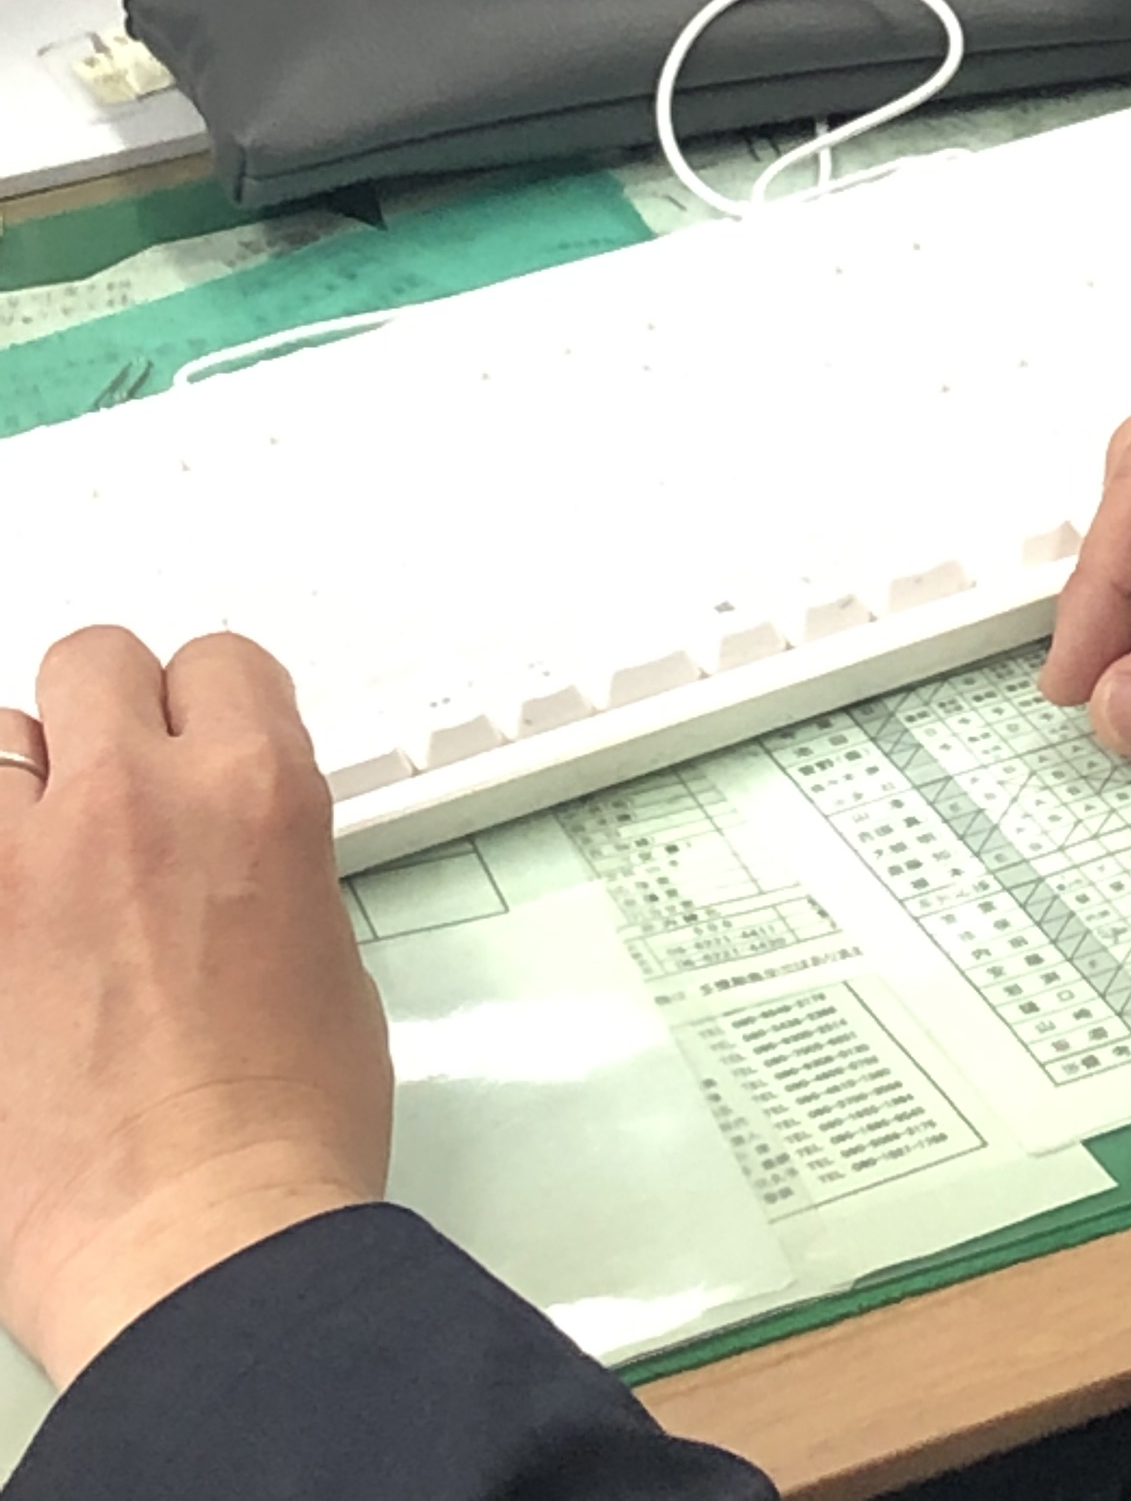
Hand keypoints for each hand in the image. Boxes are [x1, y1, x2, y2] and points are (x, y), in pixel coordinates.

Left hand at [0, 630, 390, 1389]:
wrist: (198, 1245)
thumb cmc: (281, 1134)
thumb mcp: (322, 951)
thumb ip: (263, 864)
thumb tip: (222, 862)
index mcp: (254, 789)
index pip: (218, 663)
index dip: (214, 709)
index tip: (203, 749)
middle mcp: (134, 800)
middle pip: (92, 665)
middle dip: (108, 719)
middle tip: (117, 789)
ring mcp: (23, 869)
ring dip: (23, 788)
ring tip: (40, 863)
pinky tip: (14, 928)